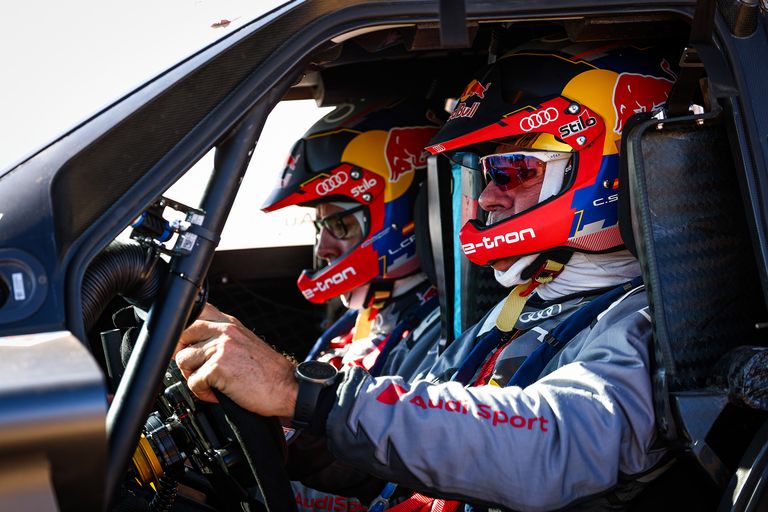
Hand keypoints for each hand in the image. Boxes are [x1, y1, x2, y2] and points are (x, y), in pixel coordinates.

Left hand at [175, 303, 297, 416]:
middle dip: (185, 355)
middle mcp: (225, 330)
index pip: (197, 311)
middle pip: (182, 334)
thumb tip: (198, 344)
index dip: (186, 330)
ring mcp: (221, 347)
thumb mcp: (246, 343)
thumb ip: (225, 337)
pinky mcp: (218, 367)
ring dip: (192, 376)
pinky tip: (217, 393)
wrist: (287, 388)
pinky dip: (202, 392)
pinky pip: (192, 381)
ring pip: (183, 359)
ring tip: (210, 383)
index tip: (188, 344)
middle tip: (197, 369)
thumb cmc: (270, 372)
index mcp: (231, 323)